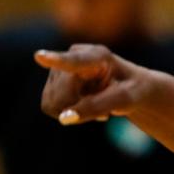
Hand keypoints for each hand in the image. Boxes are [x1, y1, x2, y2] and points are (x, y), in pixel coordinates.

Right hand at [35, 44, 155, 124]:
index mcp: (99, 56)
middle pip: (61, 96)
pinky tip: (84, 104)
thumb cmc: (133, 90)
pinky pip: (50, 107)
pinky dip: (68, 112)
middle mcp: (74, 56)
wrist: (131, 87)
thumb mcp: (127, 99)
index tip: (40, 56)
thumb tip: (64, 118)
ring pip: (52, 103)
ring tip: (96, 102)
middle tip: (104, 109)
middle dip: (79, 108)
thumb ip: (98, 106)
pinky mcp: (52, 81)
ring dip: (75, 110)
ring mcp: (60, 68)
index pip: (75, 61)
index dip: (56, 60)